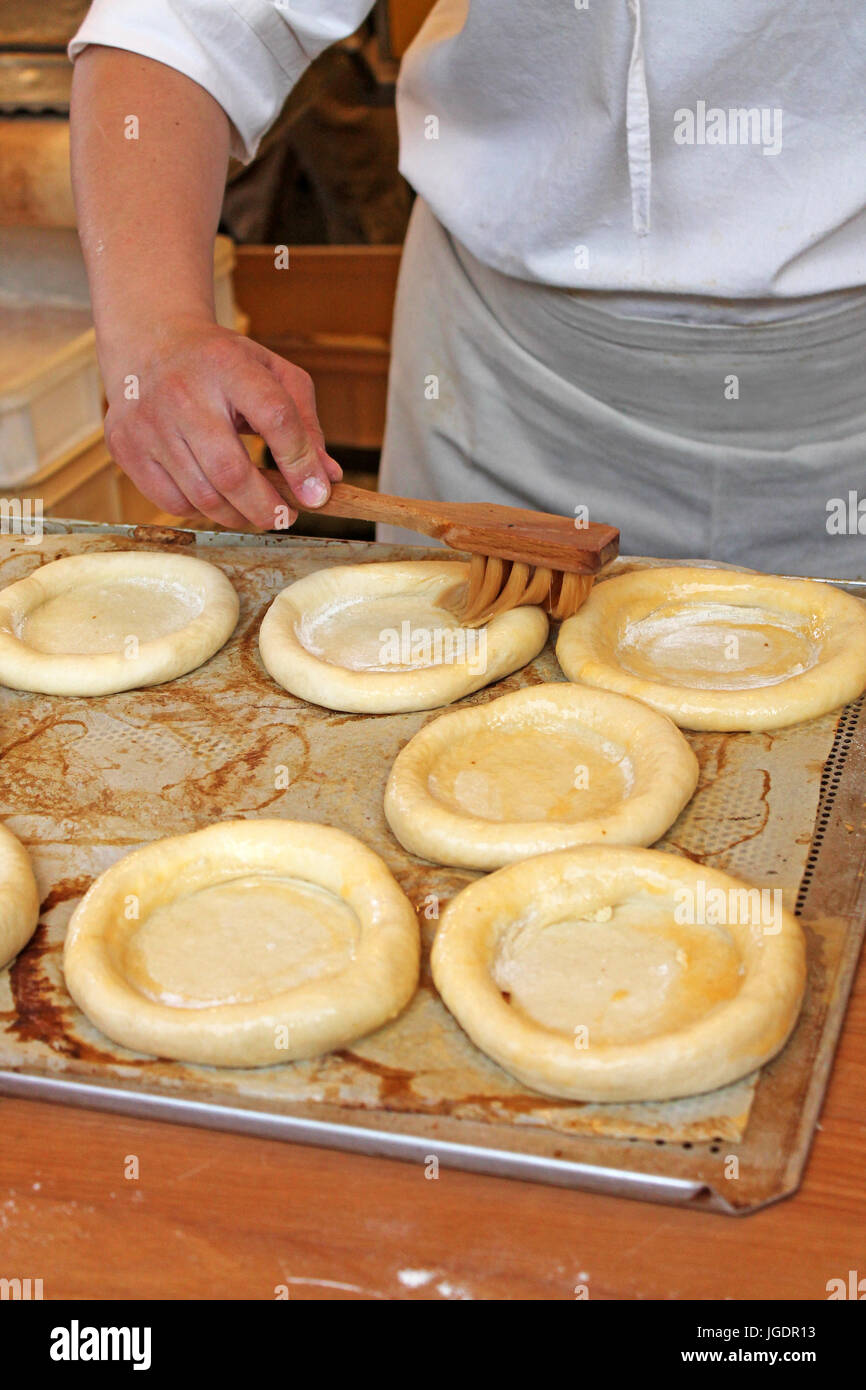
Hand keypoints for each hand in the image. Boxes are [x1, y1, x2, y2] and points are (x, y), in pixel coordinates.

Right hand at [102, 317, 340, 529]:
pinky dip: (203, 511)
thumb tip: (327, 479)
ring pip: (203, 497)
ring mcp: (148, 423)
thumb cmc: (220, 364)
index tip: (316, 495)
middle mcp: (182, 393)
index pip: (274, 417)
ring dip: (240, 516)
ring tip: (257, 512)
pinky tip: (217, 499)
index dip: (300, 462)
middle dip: (268, 508)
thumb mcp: (271, 372)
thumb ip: (305, 423)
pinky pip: (172, 503)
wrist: (148, 344)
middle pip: (232, 472)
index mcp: (227, 365)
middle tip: (287, 517)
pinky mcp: (126, 448)